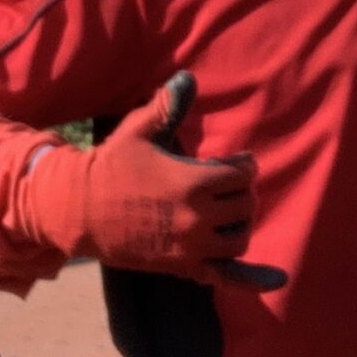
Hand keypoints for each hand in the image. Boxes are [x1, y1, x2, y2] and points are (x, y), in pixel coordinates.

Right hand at [18, 75, 282, 287]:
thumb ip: (168, 107)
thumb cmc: (110, 166)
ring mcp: (191, 247)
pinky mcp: (182, 266)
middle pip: (246, 205)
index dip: (243, 165)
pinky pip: (226, 275)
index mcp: (193, 182)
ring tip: (227, 212)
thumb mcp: (139, 132)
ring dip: (239, 223)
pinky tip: (279, 279)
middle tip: (226, 185)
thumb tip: (187, 76)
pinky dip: (253, 278)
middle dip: (241, 192)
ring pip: (240, 237)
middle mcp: (198, 218)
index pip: (243, 175)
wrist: (78, 211)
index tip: (237, 161)